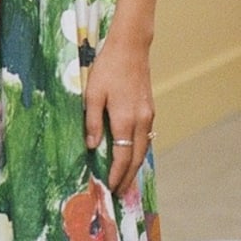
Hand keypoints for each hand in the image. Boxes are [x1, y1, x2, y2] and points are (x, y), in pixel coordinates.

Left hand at [83, 37, 155, 195]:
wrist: (131, 47)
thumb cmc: (108, 67)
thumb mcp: (93, 93)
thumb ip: (92, 121)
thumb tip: (90, 146)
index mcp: (125, 119)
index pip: (122, 156)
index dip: (117, 174)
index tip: (110, 187)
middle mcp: (141, 121)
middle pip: (136, 157)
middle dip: (128, 177)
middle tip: (119, 193)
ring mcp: (148, 115)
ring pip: (143, 149)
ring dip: (135, 166)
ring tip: (126, 179)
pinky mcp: (150, 109)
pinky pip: (146, 137)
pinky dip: (139, 151)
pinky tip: (132, 155)